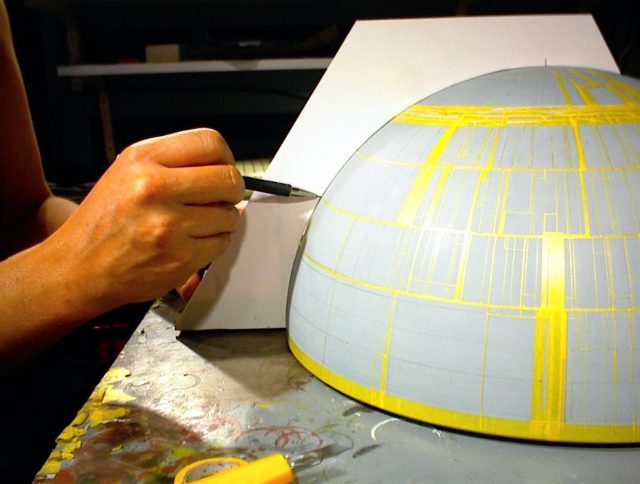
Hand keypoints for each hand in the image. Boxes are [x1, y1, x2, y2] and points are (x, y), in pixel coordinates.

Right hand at [47, 128, 243, 314]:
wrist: (79, 267)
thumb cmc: (103, 222)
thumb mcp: (126, 172)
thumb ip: (171, 162)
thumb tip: (221, 165)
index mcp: (143, 159)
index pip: (210, 142)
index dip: (226, 158)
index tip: (224, 169)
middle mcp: (154, 188)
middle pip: (228, 179)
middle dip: (231, 191)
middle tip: (220, 199)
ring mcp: (168, 224)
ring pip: (229, 215)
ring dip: (222, 221)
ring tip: (198, 224)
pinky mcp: (179, 257)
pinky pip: (221, 243)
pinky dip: (214, 244)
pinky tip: (192, 242)